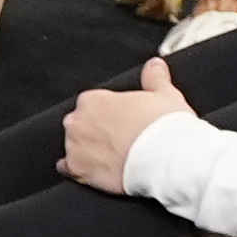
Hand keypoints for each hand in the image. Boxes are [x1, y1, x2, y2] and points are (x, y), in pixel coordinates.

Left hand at [61, 62, 187, 192]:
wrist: (165, 161)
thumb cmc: (164, 128)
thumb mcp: (164, 94)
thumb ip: (155, 78)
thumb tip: (155, 66)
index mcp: (93, 99)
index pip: (93, 102)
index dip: (110, 112)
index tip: (123, 119)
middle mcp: (78, 121)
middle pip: (82, 124)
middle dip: (97, 130)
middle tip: (120, 138)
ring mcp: (75, 147)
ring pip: (76, 146)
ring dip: (89, 149)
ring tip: (113, 156)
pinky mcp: (78, 171)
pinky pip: (70, 169)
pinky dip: (79, 169)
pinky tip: (94, 170)